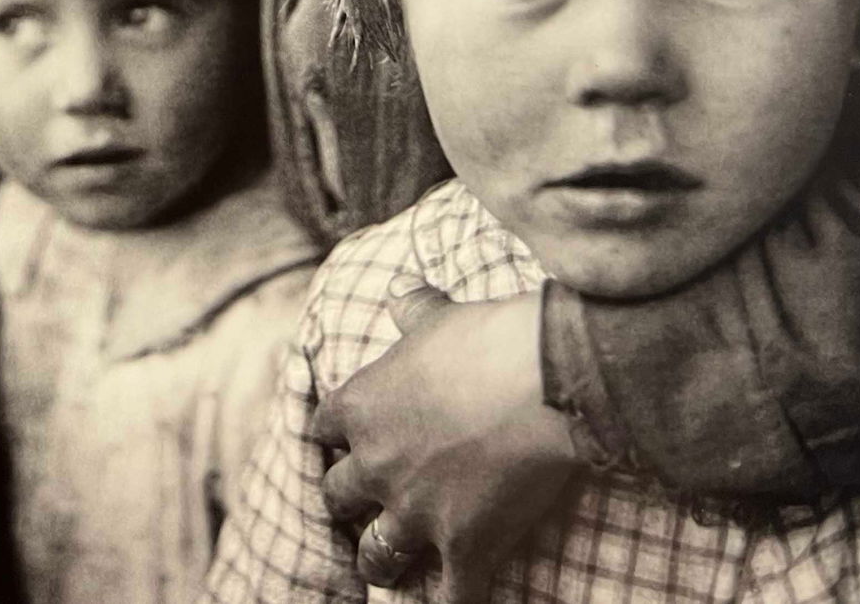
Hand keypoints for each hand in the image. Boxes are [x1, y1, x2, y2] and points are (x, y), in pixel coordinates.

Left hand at [312, 285, 580, 603]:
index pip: (322, 429)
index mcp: (360, 407)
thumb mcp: (435, 314)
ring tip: (389, 562)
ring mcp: (416, 511)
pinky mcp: (464, 547)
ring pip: (377, 556)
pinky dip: (450, 603)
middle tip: (365, 501)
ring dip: (381, 560)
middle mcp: (376, 464)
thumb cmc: (482, 338)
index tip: (348, 439)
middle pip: (337, 496)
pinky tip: (453, 600)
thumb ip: (411, 308)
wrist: (536, 379)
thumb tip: (401, 288)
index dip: (336, 436)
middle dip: (349, 500)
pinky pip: (448, 599)